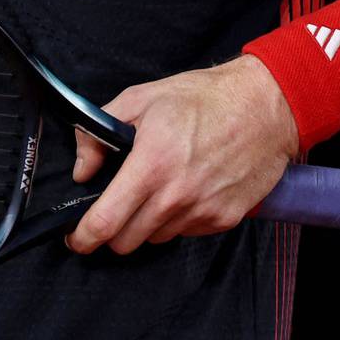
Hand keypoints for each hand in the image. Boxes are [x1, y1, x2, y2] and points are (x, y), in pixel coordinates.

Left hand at [65, 56, 296, 254]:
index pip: (106, 222)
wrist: (264, 107)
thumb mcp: (141, 99)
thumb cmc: (203, 98)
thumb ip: (99, 134)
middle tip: (116, 207)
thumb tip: (82, 169)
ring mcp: (202, 211)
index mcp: (150, 165)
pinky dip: (178, 218)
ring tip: (160, 186)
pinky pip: (186, 231)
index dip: (83, 237)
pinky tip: (186, 188)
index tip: (76, 238)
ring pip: (156, 237)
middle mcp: (175, 196)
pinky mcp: (223, 219)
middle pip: (127, 241)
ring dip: (148, 222)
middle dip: (113, 229)